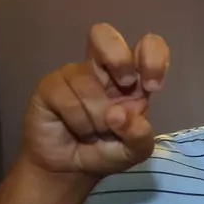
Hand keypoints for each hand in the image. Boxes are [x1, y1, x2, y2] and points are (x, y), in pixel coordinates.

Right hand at [21, 24, 168, 177]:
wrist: (69, 168)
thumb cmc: (106, 151)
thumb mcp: (135, 151)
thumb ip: (140, 136)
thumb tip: (120, 115)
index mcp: (132, 80)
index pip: (147, 46)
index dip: (153, 57)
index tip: (152, 86)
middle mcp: (103, 70)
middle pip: (104, 34)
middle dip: (118, 59)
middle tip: (123, 86)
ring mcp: (75, 75)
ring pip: (88, 82)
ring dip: (95, 118)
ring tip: (92, 132)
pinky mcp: (50, 85)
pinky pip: (67, 97)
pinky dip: (77, 122)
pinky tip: (75, 129)